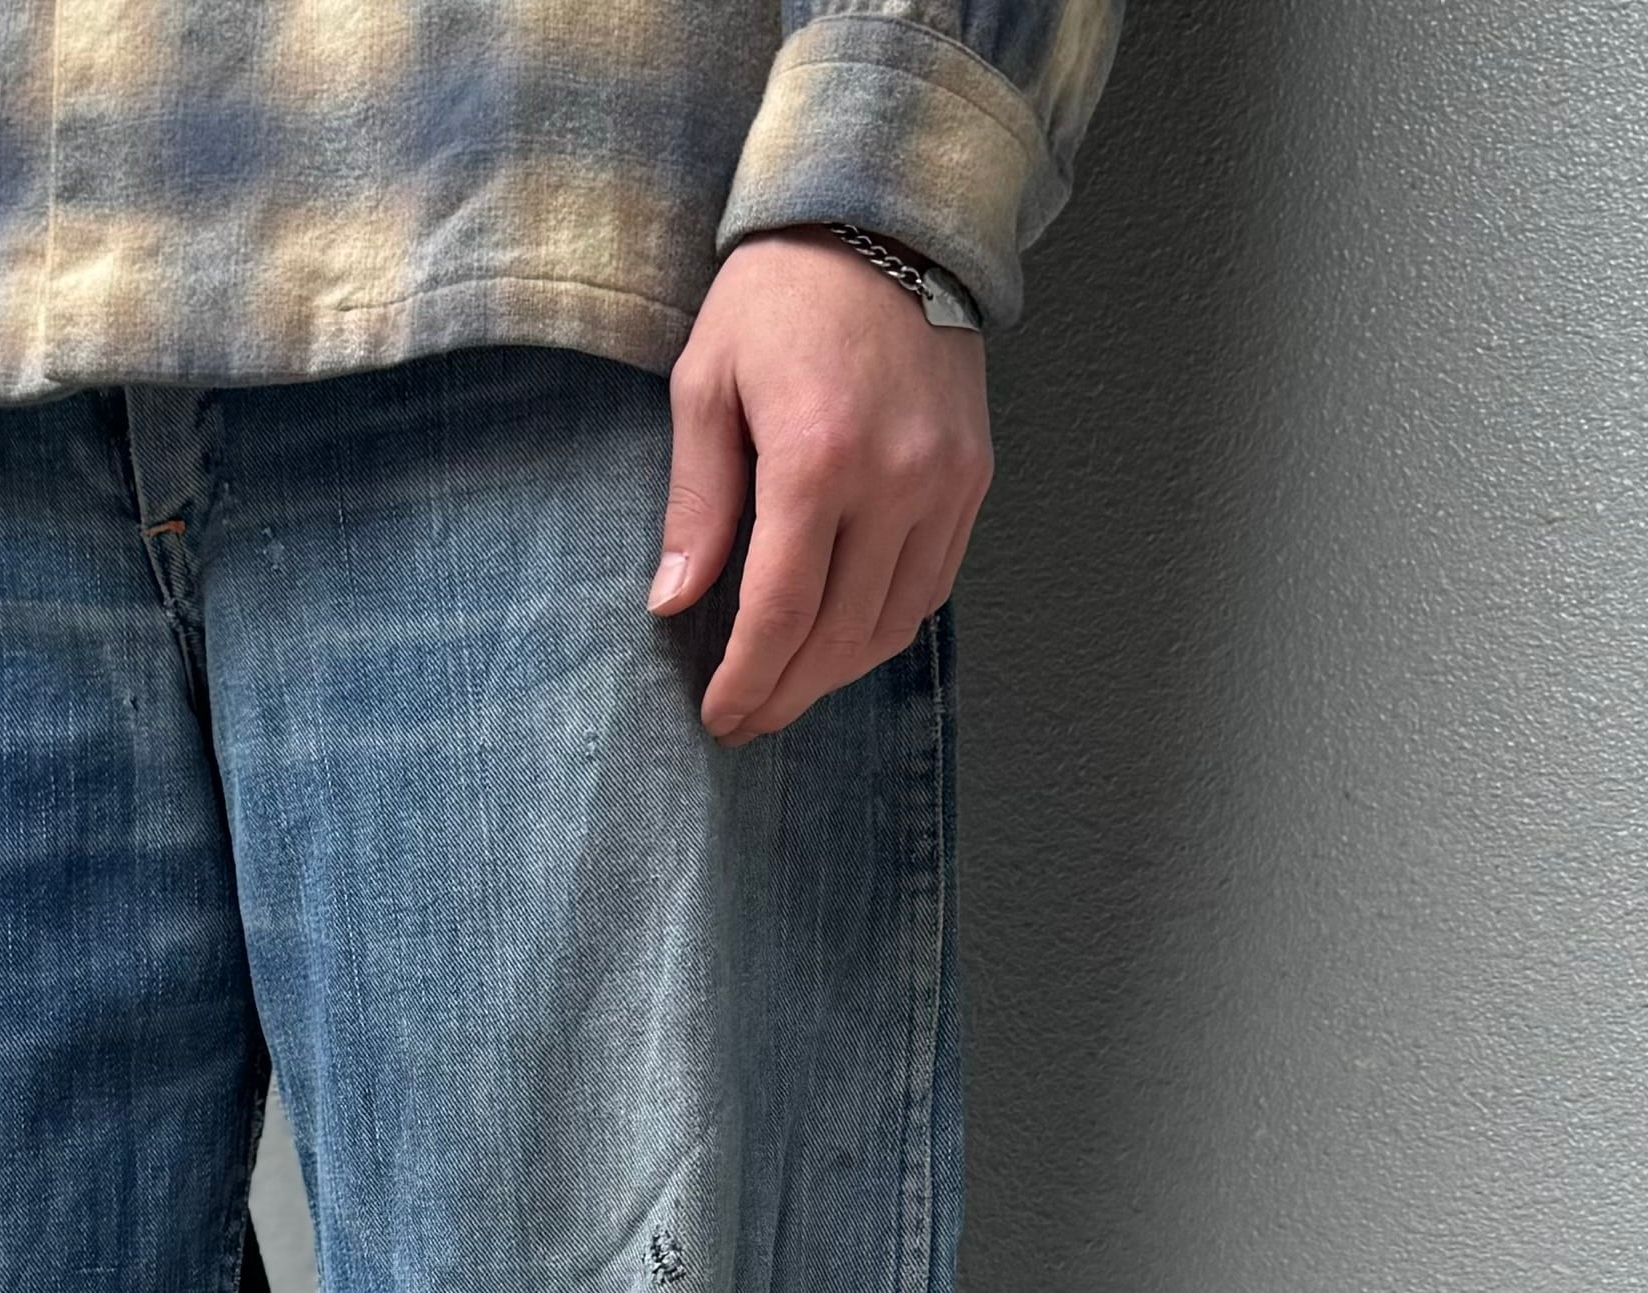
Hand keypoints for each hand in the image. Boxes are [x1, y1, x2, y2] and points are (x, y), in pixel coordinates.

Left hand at [649, 233, 992, 743]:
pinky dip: (885, 626)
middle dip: (787, 692)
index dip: (749, 679)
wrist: (883, 218)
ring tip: (789, 689)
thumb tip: (673, 602)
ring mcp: (946, 481)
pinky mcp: (974, 476)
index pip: (781, 613)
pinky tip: (843, 640)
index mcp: (818, 458)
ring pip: (893, 623)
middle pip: (840, 635)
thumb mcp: (706, 385)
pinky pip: (933, 584)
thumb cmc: (778, 295)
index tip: (721, 715)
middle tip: (746, 719)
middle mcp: (895, 480)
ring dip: (838, 672)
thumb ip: (695, 503)